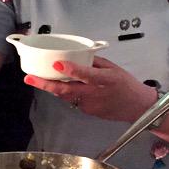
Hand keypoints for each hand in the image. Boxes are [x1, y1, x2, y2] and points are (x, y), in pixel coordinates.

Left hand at [24, 56, 156, 121]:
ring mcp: (90, 106)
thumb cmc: (127, 84)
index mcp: (106, 79)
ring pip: (66, 96)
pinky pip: (73, 100)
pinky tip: (64, 86)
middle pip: (67, 90)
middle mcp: (96, 94)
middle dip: (46, 85)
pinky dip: (67, 93)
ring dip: (52, 88)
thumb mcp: (114, 68)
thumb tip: (76, 56)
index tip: (57, 64)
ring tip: (37, 79)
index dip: (71, 70)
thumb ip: (94, 63)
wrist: (138, 108)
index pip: (87, 75)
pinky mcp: (88, 112)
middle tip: (29, 79)